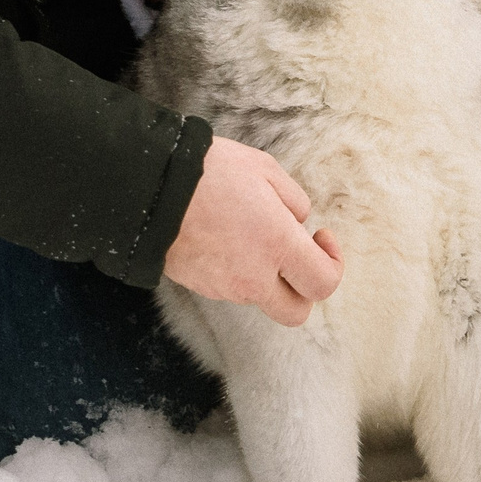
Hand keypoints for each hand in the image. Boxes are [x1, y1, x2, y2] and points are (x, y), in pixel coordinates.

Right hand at [162, 138, 343, 324]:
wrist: (146, 188)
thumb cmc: (208, 172)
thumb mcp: (264, 169)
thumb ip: (293, 201)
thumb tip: (299, 223)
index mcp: (277, 246)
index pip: (324, 283)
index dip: (333, 263)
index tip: (321, 236)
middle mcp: (253, 277)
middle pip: (295, 312)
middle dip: (304, 289)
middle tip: (297, 254)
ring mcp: (223, 287)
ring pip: (261, 297)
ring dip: (267, 275)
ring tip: (251, 232)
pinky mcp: (199, 287)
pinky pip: (231, 288)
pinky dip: (238, 271)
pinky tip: (227, 237)